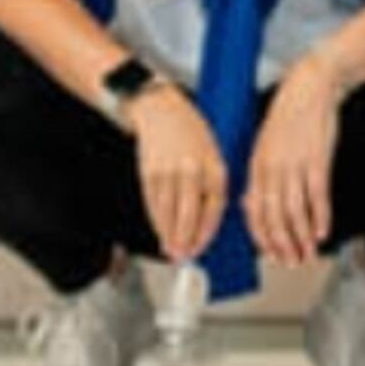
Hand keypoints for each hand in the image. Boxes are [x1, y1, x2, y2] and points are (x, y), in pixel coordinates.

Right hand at [128, 86, 227, 267]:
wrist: (161, 109)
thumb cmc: (190, 132)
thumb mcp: (213, 154)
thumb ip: (213, 185)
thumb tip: (207, 220)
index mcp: (215, 166)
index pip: (213, 209)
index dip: (206, 233)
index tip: (200, 247)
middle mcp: (193, 169)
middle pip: (189, 214)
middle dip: (186, 240)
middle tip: (183, 256)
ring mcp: (169, 171)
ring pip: (168, 213)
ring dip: (168, 235)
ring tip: (170, 250)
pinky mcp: (149, 172)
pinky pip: (153, 204)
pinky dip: (155, 220)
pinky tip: (159, 230)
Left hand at [246, 52, 349, 268]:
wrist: (310, 88)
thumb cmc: (289, 117)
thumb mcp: (264, 146)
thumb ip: (258, 178)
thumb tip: (252, 205)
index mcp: (256, 167)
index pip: (254, 212)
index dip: (262, 238)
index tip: (270, 254)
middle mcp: (272, 169)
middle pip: (274, 217)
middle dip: (282, 245)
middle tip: (290, 262)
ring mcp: (294, 165)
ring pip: (295, 212)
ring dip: (300, 238)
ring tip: (306, 254)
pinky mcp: (317, 160)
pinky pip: (317, 196)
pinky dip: (319, 217)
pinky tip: (321, 232)